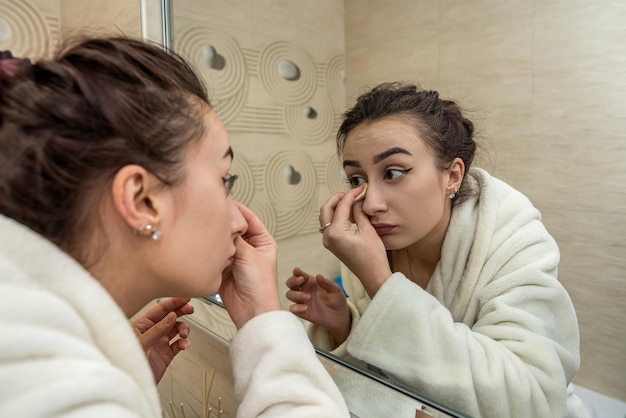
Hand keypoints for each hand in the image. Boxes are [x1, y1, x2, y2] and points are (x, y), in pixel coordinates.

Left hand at [132, 297, 193, 382]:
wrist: (130, 385)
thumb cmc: (125, 362)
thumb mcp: (141, 343)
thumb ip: (156, 330)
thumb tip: (170, 316)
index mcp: (142, 325)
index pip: (160, 310)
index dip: (173, 302)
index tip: (184, 298)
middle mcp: (151, 332)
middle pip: (170, 317)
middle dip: (181, 312)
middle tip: (190, 309)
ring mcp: (159, 343)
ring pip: (177, 329)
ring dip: (184, 329)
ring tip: (185, 334)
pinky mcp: (166, 354)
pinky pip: (178, 344)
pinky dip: (184, 343)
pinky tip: (184, 344)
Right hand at [219, 201, 281, 328]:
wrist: (251, 310)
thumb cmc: (260, 286)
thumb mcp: (249, 254)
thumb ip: (234, 237)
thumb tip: (224, 221)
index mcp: (263, 241)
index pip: (248, 218)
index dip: (237, 209)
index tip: (224, 200)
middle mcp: (249, 248)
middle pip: (234, 228)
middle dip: (224, 224)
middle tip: (212, 216)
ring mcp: (236, 257)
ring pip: (223, 241)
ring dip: (216, 239)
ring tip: (207, 231)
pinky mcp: (223, 267)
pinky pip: (214, 254)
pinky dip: (210, 251)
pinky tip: (205, 247)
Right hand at [286, 267, 351, 344]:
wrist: (339, 317)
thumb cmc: (337, 300)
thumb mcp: (336, 290)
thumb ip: (327, 283)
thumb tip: (318, 276)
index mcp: (310, 282)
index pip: (299, 275)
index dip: (296, 272)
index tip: (297, 270)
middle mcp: (303, 290)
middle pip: (290, 283)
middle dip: (293, 281)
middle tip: (301, 281)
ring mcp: (301, 301)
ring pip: (290, 294)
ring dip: (296, 294)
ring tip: (308, 296)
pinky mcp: (301, 312)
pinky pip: (293, 308)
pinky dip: (296, 307)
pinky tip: (305, 307)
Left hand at [320, 185, 390, 297]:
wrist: (373, 276)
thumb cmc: (373, 257)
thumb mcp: (368, 230)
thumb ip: (359, 213)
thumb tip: (357, 201)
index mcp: (335, 232)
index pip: (341, 206)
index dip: (351, 194)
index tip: (360, 188)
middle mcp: (327, 236)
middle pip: (326, 208)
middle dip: (338, 198)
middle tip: (353, 193)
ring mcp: (328, 241)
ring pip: (326, 216)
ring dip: (336, 206)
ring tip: (352, 201)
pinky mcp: (332, 244)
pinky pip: (330, 224)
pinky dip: (337, 216)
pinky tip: (350, 212)